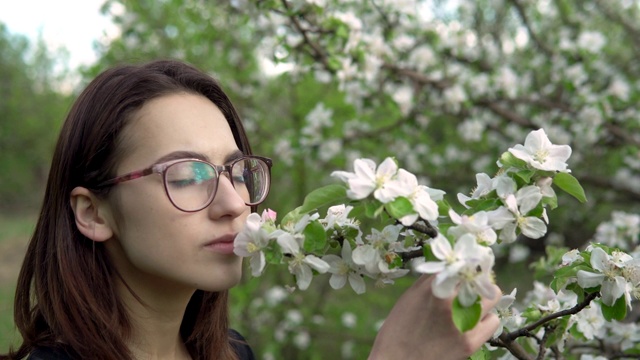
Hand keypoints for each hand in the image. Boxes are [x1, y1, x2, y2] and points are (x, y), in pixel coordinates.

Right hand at [369, 275, 500, 359]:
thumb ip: (430, 280)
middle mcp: (450, 301)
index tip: (469, 265)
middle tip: (473, 285)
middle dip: (479, 279)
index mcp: (432, 287)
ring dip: (485, 297)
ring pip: (492, 296)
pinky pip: (493, 322)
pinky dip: (487, 319)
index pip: (462, 263)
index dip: (467, 263)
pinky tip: (477, 321)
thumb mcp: (409, 297)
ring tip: (475, 303)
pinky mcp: (470, 342)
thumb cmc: (398, 329)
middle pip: (480, 277)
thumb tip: (447, 265)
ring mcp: (462, 322)